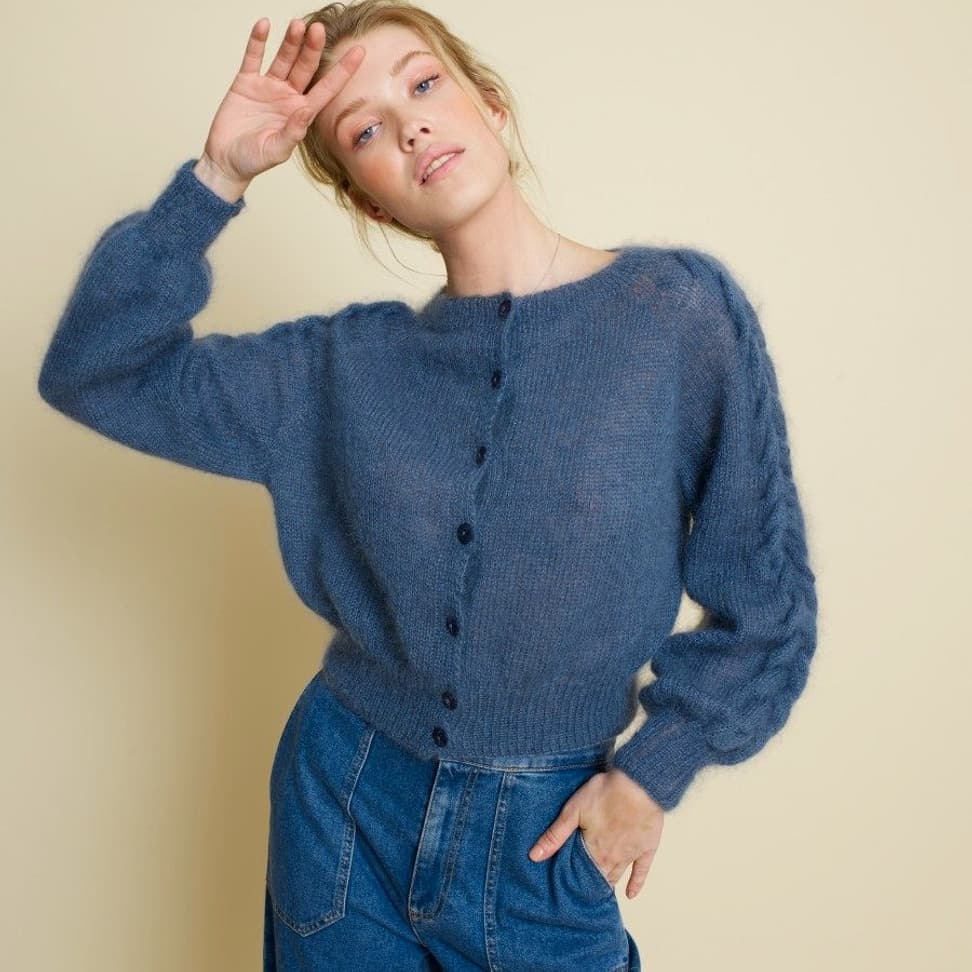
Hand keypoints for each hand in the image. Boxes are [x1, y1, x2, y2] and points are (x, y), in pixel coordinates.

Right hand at [199, 17, 365, 184]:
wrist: (226, 160)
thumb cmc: (253, 160)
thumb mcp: (276, 151)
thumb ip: (292, 132)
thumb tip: (306, 110)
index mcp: (301, 114)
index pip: (326, 89)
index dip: (343, 71)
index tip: (359, 52)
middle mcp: (288, 97)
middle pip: (305, 68)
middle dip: (312, 49)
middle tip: (318, 29)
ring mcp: (268, 87)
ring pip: (283, 59)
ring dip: (291, 42)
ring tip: (298, 24)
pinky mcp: (246, 82)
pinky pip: (254, 57)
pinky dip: (258, 41)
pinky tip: (265, 25)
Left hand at [527, 767, 664, 898]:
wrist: (639, 784)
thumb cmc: (606, 793)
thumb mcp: (573, 811)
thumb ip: (555, 835)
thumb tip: (534, 856)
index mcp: (594, 850)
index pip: (581, 872)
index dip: (574, 879)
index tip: (567, 888)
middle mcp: (612, 857)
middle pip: (599, 875)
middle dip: (590, 883)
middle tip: (582, 891)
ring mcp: (631, 854)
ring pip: (617, 874)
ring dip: (608, 883)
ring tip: (599, 891)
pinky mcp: (647, 847)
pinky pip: (642, 871)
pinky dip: (636, 884)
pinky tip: (630, 894)